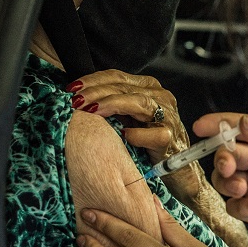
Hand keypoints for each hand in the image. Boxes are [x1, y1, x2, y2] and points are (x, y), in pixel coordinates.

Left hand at [67, 70, 198, 197]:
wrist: (175, 169)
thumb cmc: (147, 144)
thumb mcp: (127, 119)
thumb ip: (111, 106)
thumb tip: (78, 100)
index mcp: (149, 88)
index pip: (118, 77)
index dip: (93, 80)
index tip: (72, 88)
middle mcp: (161, 97)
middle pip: (124, 87)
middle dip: (96, 92)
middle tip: (76, 100)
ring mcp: (168, 116)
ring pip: (138, 102)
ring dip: (111, 104)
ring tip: (90, 110)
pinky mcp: (171, 138)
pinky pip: (152, 134)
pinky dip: (135, 135)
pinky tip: (122, 136)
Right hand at [193, 113, 247, 246]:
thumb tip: (243, 122)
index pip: (238, 129)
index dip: (218, 126)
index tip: (200, 126)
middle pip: (227, 156)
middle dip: (223, 160)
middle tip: (229, 168)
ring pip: (224, 182)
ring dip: (229, 184)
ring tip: (244, 188)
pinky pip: (235, 207)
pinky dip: (241, 206)